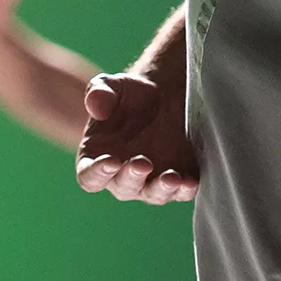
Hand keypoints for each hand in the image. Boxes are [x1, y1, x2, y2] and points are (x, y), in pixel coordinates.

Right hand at [75, 71, 197, 204]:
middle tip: (143, 162)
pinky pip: (181, 192)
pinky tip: (190, 181)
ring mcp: (151, 181)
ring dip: (161, 189)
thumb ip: (99, 92)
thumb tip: (95, 104)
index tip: (111, 161)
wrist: (166, 93)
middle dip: (133, 177)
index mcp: (97, 158)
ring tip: (172, 177)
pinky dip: (185, 190)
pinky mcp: (178, 180)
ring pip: (153, 194)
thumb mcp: (112, 85)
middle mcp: (122, 176)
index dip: (98, 173)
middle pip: (123, 187)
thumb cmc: (131, 93)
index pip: (90, 177)